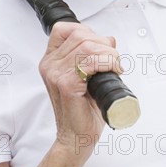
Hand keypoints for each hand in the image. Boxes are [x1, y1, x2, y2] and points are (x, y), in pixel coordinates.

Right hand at [39, 22, 122, 161]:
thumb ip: (93, 55)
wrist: (77, 137)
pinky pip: (91, 62)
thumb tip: (109, 39)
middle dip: (103, 43)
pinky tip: (113, 71)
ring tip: (115, 66)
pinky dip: (108, 62)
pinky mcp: (66, 84)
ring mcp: (56, 74)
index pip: (63, 29)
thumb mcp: (86, 76)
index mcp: (51, 60)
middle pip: (80, 34)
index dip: (85, 31)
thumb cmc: (82, 110)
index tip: (99, 45)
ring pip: (87, 45)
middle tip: (113, 60)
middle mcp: (50, 65)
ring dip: (108, 53)